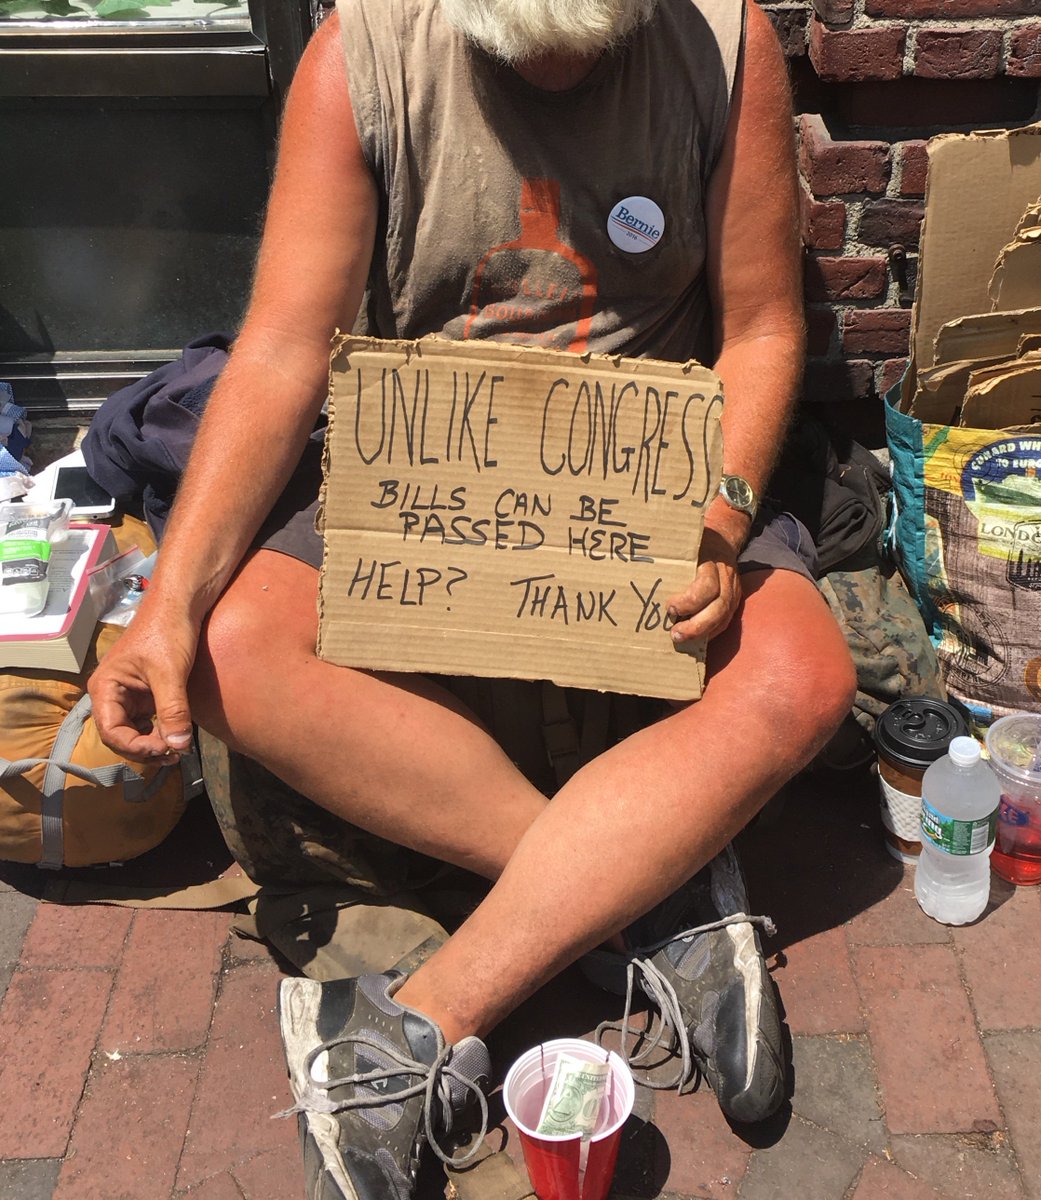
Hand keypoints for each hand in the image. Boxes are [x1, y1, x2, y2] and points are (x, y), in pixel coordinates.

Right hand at [88, 606, 198, 763]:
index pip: (112, 732)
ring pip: (135, 732)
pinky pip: (148, 721)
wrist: (181, 604)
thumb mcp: (170, 674)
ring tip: (178, 750)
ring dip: (154, 744)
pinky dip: (161, 732)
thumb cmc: (168, 632)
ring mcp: (129, 695)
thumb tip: (178, 747)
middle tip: (175, 753)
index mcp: (105, 688)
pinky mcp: (147, 693)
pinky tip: (178, 736)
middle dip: (145, 749)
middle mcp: (112, 694)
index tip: (166, 749)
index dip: (136, 747)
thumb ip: (172, 711)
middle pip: (121, 736)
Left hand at [666, 526, 742, 644]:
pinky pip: (724, 622)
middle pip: (719, 607)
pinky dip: (709, 633)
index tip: (670, 608)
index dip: (689, 601)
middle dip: (696, 625)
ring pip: (723, 618)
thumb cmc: (696, 543)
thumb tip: (639, 567)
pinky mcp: (734, 601)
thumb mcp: (685, 543)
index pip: (707, 586)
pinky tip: (694, 639)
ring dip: (702, 633)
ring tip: (681, 639)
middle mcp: (726, 578)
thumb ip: (670, 554)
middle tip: (674, 634)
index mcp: (712, 562)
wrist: (723, 539)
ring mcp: (733, 591)